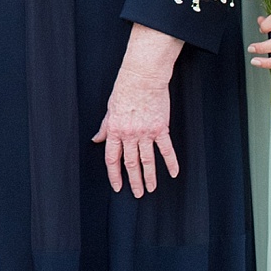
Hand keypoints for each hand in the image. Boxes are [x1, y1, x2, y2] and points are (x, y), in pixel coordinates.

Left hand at [93, 36, 180, 195]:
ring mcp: (145, 132)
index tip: (118, 186)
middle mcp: (129, 134)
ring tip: (151, 189)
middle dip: (134, 181)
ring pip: (147, 160)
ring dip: (150, 177)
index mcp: (115, 130)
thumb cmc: (125, 90)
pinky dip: (171, 162)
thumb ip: (105, 127)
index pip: (112, 158)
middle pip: (130, 163)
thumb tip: (96, 139)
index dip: (114, 175)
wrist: (142, 77)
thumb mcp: (109, 109)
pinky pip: (166, 149)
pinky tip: (173, 173)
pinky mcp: (160, 128)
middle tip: (138, 194)